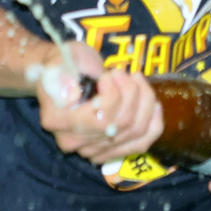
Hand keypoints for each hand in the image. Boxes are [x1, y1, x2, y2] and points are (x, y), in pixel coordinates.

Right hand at [35, 41, 162, 167]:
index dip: (114, 94)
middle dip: (133, 93)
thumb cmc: (62, 63)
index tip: (110, 73)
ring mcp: (90, 150)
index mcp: (56, 118)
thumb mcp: (58, 58)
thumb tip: (71, 93)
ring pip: (134, 132)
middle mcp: (72, 140)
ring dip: (144, 102)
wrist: (61, 76)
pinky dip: (153, 123)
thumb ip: (61, 73)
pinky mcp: (106, 152)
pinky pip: (140, 144)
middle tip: (126, 73)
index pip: (100, 119)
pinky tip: (153, 104)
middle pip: (120, 125)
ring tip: (136, 81)